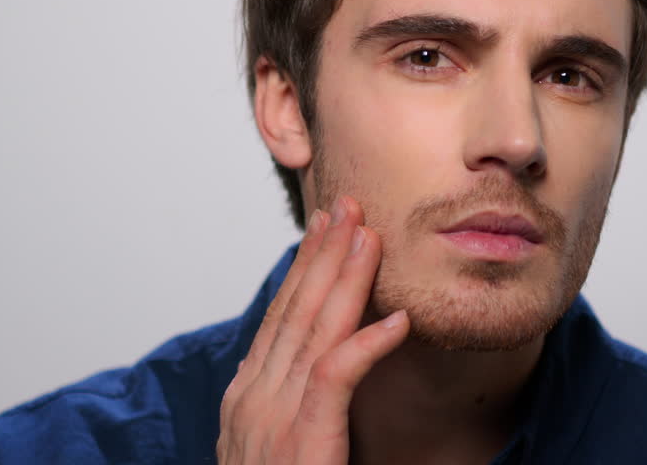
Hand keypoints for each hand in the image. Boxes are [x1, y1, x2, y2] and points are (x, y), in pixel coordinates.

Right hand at [217, 195, 409, 463]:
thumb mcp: (278, 449)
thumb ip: (297, 411)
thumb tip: (324, 379)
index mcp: (249, 399)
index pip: (281, 319)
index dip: (305, 269)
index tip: (327, 230)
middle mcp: (254, 399)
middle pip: (294, 310)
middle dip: (323, 254)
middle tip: (347, 205)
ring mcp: (272, 419)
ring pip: (314, 330)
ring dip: (346, 278)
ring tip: (371, 235)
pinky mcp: (302, 442)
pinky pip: (336, 379)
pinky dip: (366, 344)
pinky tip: (397, 319)